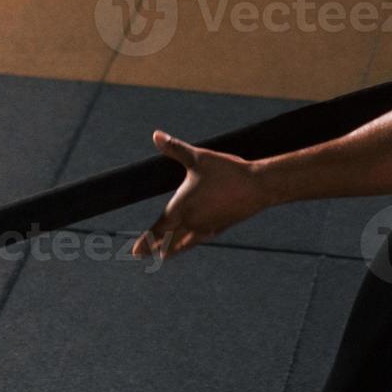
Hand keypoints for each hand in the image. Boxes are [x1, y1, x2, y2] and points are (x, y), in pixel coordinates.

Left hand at [131, 131, 267, 261]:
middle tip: (140, 255)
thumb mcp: (198, 157)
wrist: (258, 186)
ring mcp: (206, 228)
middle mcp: (192, 223)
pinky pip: (198, 240)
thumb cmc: (227, 171)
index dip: (145, 242)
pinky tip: (190, 242)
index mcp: (182, 208)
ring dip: (171, 250)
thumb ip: (175, 148)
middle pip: (167, 243)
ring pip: (184, 245)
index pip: (158, 230)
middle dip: (153, 249)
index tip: (134, 252)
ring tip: (163, 255)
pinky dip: (188, 244)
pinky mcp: (220, 228)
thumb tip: (156, 135)